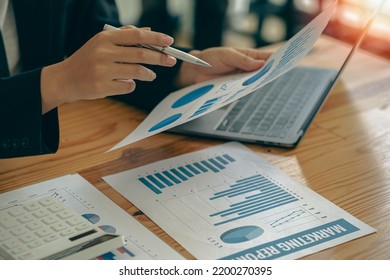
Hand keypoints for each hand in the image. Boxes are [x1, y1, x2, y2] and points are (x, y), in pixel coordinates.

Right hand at [40, 26, 176, 113]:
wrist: (65, 79)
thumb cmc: (88, 59)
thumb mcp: (102, 42)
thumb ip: (124, 35)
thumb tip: (149, 31)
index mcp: (105, 38)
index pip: (136, 35)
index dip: (155, 38)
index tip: (169, 41)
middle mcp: (103, 52)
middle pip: (141, 54)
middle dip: (160, 58)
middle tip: (171, 61)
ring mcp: (102, 71)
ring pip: (137, 72)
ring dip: (149, 74)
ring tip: (151, 75)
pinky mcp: (102, 87)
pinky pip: (128, 87)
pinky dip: (132, 85)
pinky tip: (127, 83)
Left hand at [176, 47, 270, 87]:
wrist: (193, 72)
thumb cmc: (209, 59)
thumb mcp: (227, 55)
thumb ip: (243, 59)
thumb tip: (262, 64)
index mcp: (247, 57)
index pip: (265, 57)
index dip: (276, 59)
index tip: (285, 60)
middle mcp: (246, 70)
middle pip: (262, 72)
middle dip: (270, 72)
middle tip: (277, 73)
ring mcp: (240, 81)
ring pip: (254, 83)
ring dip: (258, 83)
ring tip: (264, 80)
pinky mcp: (233, 92)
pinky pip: (242, 93)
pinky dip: (245, 91)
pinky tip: (248, 89)